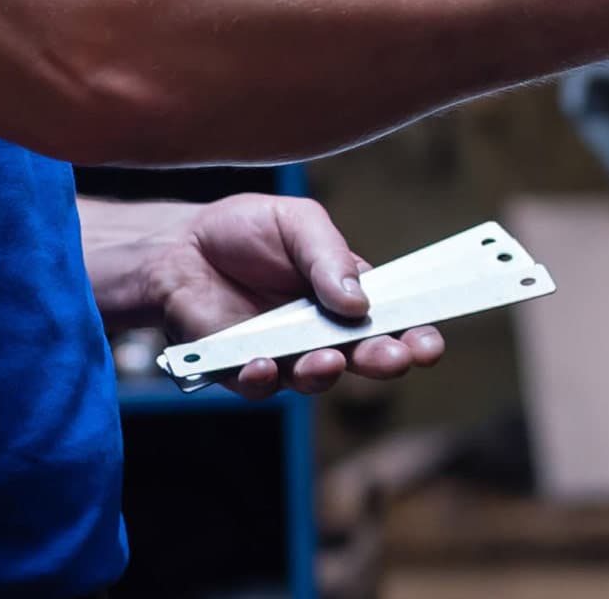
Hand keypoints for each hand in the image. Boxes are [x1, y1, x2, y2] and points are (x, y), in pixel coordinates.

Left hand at [84, 194, 443, 398]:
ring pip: (315, 379)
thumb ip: (329, 256)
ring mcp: (283, 354)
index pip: (391, 319)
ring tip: (327, 360)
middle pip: (362, 357)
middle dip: (383, 361)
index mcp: (347, 294)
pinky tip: (263, 365)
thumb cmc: (246, 230)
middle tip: (394, 358)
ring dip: (326, 374)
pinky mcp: (240, 369)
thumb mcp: (298, 222)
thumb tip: (358, 299)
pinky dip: (263, 379)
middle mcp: (321, 331)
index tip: (430, 341)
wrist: (179, 244)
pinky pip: (259, 386)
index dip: (414, 334)